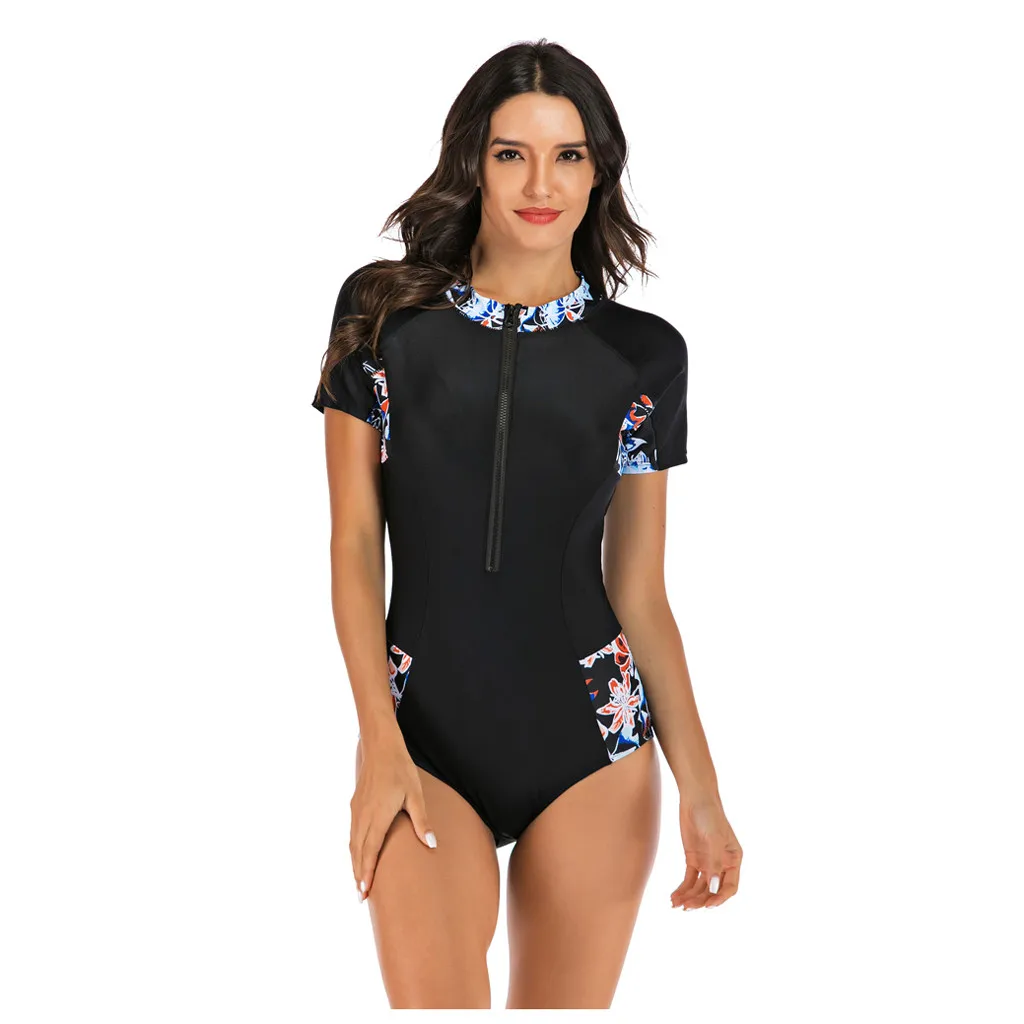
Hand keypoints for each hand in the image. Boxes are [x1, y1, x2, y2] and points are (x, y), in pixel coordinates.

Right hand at [350, 736, 436, 901]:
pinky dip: (354, 849)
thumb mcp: (415, 794)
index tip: (365, 891)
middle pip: (358, 851)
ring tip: (358, 882)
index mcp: (378, 815)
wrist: (380, 746)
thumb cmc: (400, 768)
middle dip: (359, 875)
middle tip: (361, 896)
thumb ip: (421, 820)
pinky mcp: (355, 804)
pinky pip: (352, 833)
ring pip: (352, 843)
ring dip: (355, 863)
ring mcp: (357, 810)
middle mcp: (363, 815)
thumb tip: (432, 844)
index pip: (370, 850)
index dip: (367, 872)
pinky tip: (358, 854)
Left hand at [670, 795, 741, 909]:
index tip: (708, 905)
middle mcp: (721, 864)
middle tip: (687, 907)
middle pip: (712, 890)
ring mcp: (707, 862)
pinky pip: (689, 879)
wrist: (694, 797)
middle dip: (700, 900)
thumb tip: (713, 887)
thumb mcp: (714, 838)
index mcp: (733, 860)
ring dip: (689, 897)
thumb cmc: (709, 814)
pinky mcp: (693, 858)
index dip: (720, 898)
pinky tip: (674, 897)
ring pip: (699, 887)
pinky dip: (682, 889)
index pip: (730, 887)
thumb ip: (714, 862)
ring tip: (677, 905)